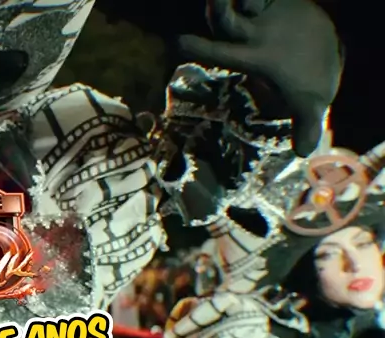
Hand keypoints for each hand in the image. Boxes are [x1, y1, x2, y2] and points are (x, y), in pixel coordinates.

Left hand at [179, 0, 341, 156]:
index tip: (178, 41)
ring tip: (253, 2)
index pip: (220, 53)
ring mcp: (263, 14)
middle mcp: (250, 34)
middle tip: (217, 5)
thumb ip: (305, 123)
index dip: (201, 47)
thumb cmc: (310, 76)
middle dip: (218, 11)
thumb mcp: (309, 100)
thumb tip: (304, 154)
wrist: (328, 46)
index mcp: (252, 57)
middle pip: (224, 20)